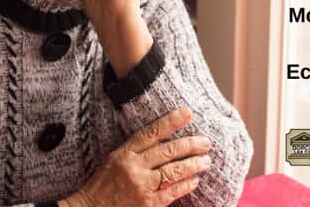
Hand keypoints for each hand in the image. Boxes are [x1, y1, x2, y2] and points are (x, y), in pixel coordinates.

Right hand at [63, 107, 211, 206]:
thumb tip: (164, 136)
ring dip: (193, 165)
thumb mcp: (115, 159)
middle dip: (190, 145)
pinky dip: (185, 185)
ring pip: (173, 171)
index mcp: (125, 152)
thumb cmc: (103, 184)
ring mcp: (141, 186)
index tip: (187, 113)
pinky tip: (195, 180)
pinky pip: (171, 192)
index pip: (152, 132)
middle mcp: (134, 167)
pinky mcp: (147, 205)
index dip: (171, 121)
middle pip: (167, 151)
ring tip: (206, 160)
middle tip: (206, 142)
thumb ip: (137, 148)